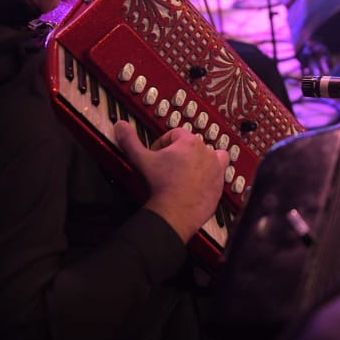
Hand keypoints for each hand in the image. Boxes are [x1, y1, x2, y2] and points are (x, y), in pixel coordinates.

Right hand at [113, 121, 228, 242]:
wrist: (175, 212)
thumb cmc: (161, 185)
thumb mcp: (141, 160)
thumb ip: (130, 141)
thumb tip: (121, 126)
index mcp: (189, 143)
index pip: (176, 134)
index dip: (163, 143)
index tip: (157, 154)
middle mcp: (206, 153)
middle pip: (193, 145)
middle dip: (181, 152)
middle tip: (169, 165)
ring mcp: (215, 170)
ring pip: (213, 158)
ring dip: (203, 162)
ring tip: (188, 172)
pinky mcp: (219, 187)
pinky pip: (217, 178)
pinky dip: (208, 180)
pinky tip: (195, 187)